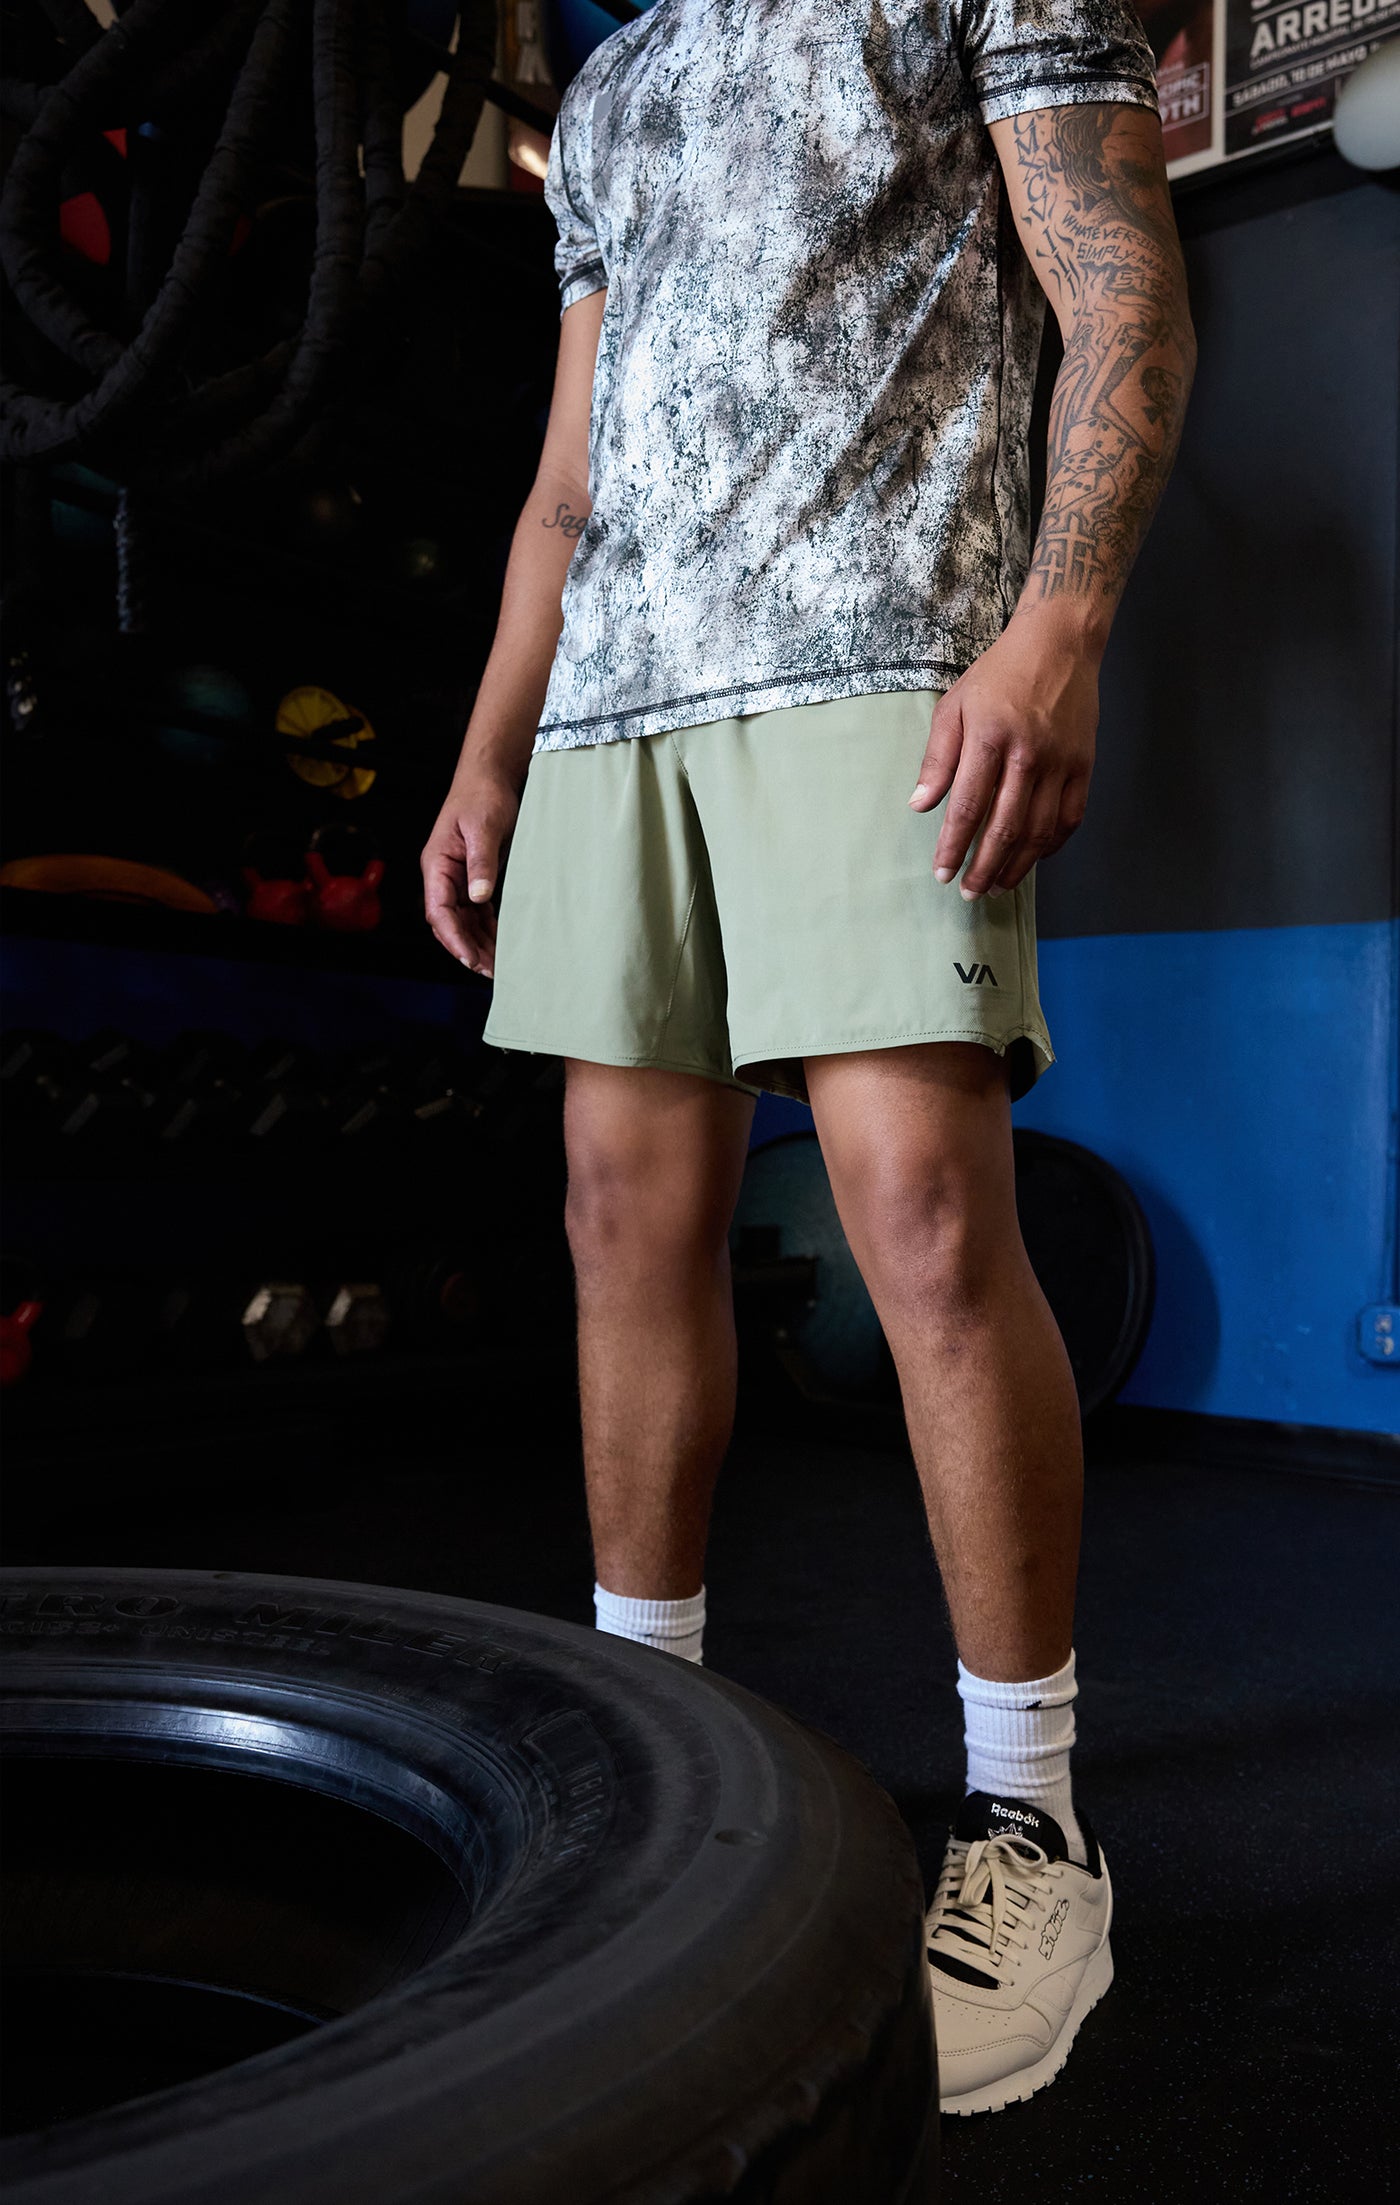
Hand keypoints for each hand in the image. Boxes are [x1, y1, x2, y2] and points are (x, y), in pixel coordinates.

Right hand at [421, 760, 522, 976]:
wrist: (489, 777)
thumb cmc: (483, 796)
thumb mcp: (484, 827)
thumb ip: (482, 862)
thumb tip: (479, 897)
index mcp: (436, 865)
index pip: (438, 911)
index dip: (453, 938)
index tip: (471, 958)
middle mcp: (442, 876)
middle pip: (449, 923)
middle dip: (467, 949)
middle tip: (491, 972)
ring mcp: (456, 879)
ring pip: (463, 921)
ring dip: (478, 944)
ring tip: (499, 966)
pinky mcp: (472, 878)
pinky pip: (476, 912)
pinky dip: (487, 930)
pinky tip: (502, 943)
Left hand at [907, 610, 1099, 897]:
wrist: (1060, 644)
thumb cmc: (1000, 674)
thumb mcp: (955, 705)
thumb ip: (937, 757)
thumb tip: (920, 805)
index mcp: (989, 738)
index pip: (967, 807)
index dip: (953, 846)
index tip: (942, 872)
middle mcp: (1028, 755)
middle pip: (1005, 827)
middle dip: (983, 867)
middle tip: (969, 892)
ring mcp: (1061, 763)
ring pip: (1039, 830)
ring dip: (1017, 865)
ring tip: (998, 885)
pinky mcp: (1084, 766)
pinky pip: (1070, 818)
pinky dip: (1051, 845)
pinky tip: (1033, 859)